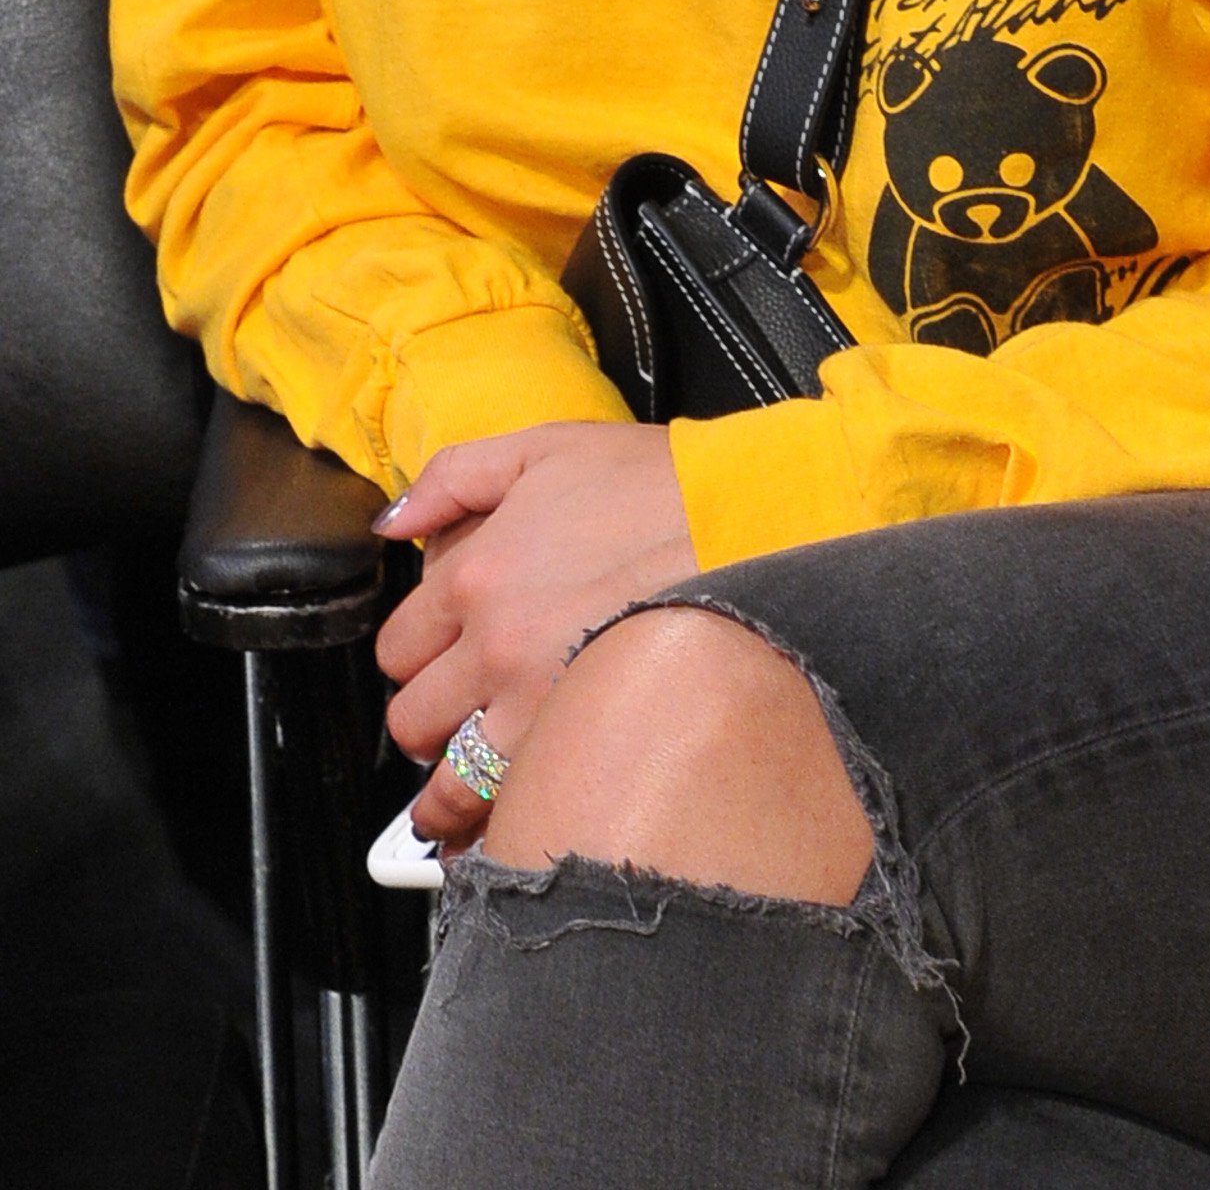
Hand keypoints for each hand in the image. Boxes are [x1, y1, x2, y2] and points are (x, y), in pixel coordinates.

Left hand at [373, 421, 697, 852]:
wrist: (754, 524)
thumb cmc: (664, 486)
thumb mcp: (547, 446)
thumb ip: (454, 475)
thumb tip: (393, 522)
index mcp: (476, 575)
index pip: (399, 645)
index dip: (420, 653)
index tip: (441, 659)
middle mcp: (494, 648)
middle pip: (413, 718)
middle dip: (430, 719)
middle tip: (460, 715)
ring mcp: (537, 707)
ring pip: (449, 783)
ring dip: (449, 791)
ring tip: (464, 791)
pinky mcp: (585, 748)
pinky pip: (511, 813)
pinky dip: (499, 825)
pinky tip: (506, 822)